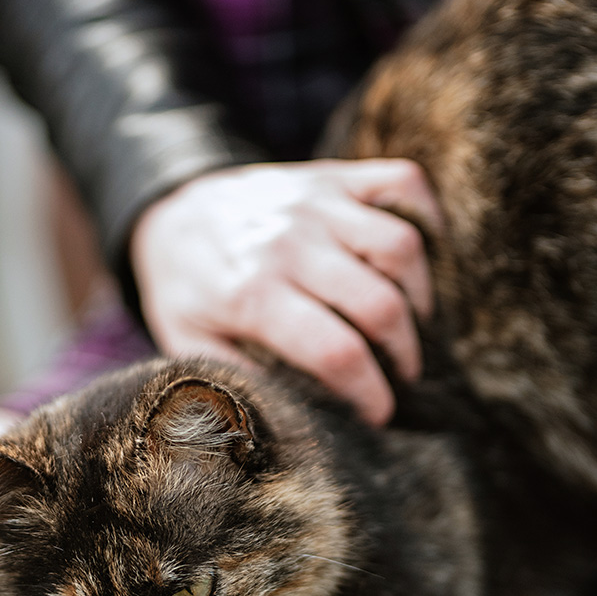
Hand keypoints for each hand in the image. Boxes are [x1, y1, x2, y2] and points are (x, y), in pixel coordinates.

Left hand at [130, 158, 441, 426]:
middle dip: (403, 356)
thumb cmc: (186, 290)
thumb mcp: (188, 345)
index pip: (336, 351)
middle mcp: (290, 243)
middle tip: (400, 379)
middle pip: (381, 305)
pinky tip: (412, 266)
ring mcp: (316, 201)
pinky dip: (427, 220)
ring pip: (401, 247)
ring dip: (419, 297)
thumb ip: (236, 380)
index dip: (370, 393)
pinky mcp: (335, 175)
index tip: (378, 416)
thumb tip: (289, 420)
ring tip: (408, 327)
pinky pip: (404, 185)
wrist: (168, 208)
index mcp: (252, 294)